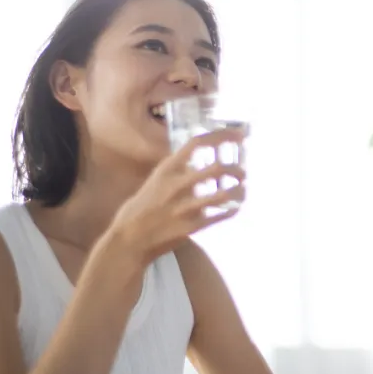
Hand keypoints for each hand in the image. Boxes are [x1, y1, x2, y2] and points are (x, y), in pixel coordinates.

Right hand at [109, 128, 245, 265]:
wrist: (129, 238)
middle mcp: (176, 185)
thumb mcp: (156, 180)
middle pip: (216, 168)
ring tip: (242, 190)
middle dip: (236, 169)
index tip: (239, 135)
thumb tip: (200, 161)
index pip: (197, 143)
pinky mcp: (190, 227)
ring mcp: (184, 207)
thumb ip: (178, 170)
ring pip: (222, 194)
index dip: (221, 136)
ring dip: (238, 191)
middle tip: (243, 172)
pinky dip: (232, 211)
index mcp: (166, 169)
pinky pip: (219, 216)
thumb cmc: (143, 206)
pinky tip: (235, 208)